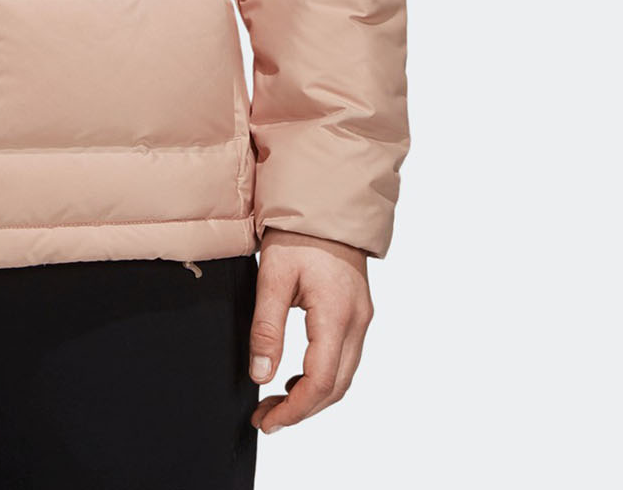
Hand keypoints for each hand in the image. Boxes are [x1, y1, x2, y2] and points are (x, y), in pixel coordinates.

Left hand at [248, 230, 373, 432]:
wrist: (325, 200)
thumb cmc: (299, 232)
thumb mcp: (273, 276)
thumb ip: (267, 328)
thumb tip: (260, 376)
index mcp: (337, 315)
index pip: (319, 382)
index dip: (294, 409)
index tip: (267, 421)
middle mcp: (357, 321)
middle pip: (336, 386)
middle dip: (302, 410)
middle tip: (267, 418)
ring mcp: (361, 317)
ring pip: (343, 375)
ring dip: (313, 396)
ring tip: (277, 402)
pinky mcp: (357, 311)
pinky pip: (345, 356)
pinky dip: (323, 376)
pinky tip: (297, 376)